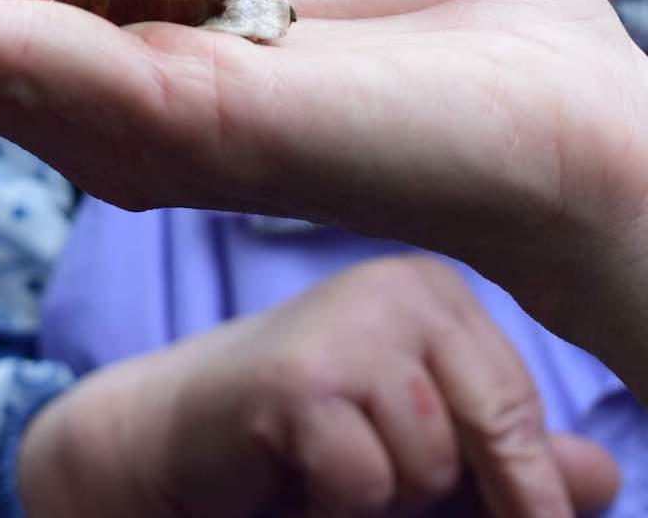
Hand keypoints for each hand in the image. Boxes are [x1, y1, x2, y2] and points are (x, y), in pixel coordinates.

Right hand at [17, 257, 617, 517]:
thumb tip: (603, 479)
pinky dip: (330, 505)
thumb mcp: (416, 441)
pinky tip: (288, 467)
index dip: (527, 482)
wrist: (181, 430)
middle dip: (434, 488)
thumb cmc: (303, 434)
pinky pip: (363, 484)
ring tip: (320, 459)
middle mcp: (397, 288)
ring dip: (377, 498)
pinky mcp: (300, 379)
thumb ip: (502, 456)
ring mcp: (346, 326)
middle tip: (361, 466)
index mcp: (432, 291)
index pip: (518, 403)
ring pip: (425, 467)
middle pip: (482, 438)